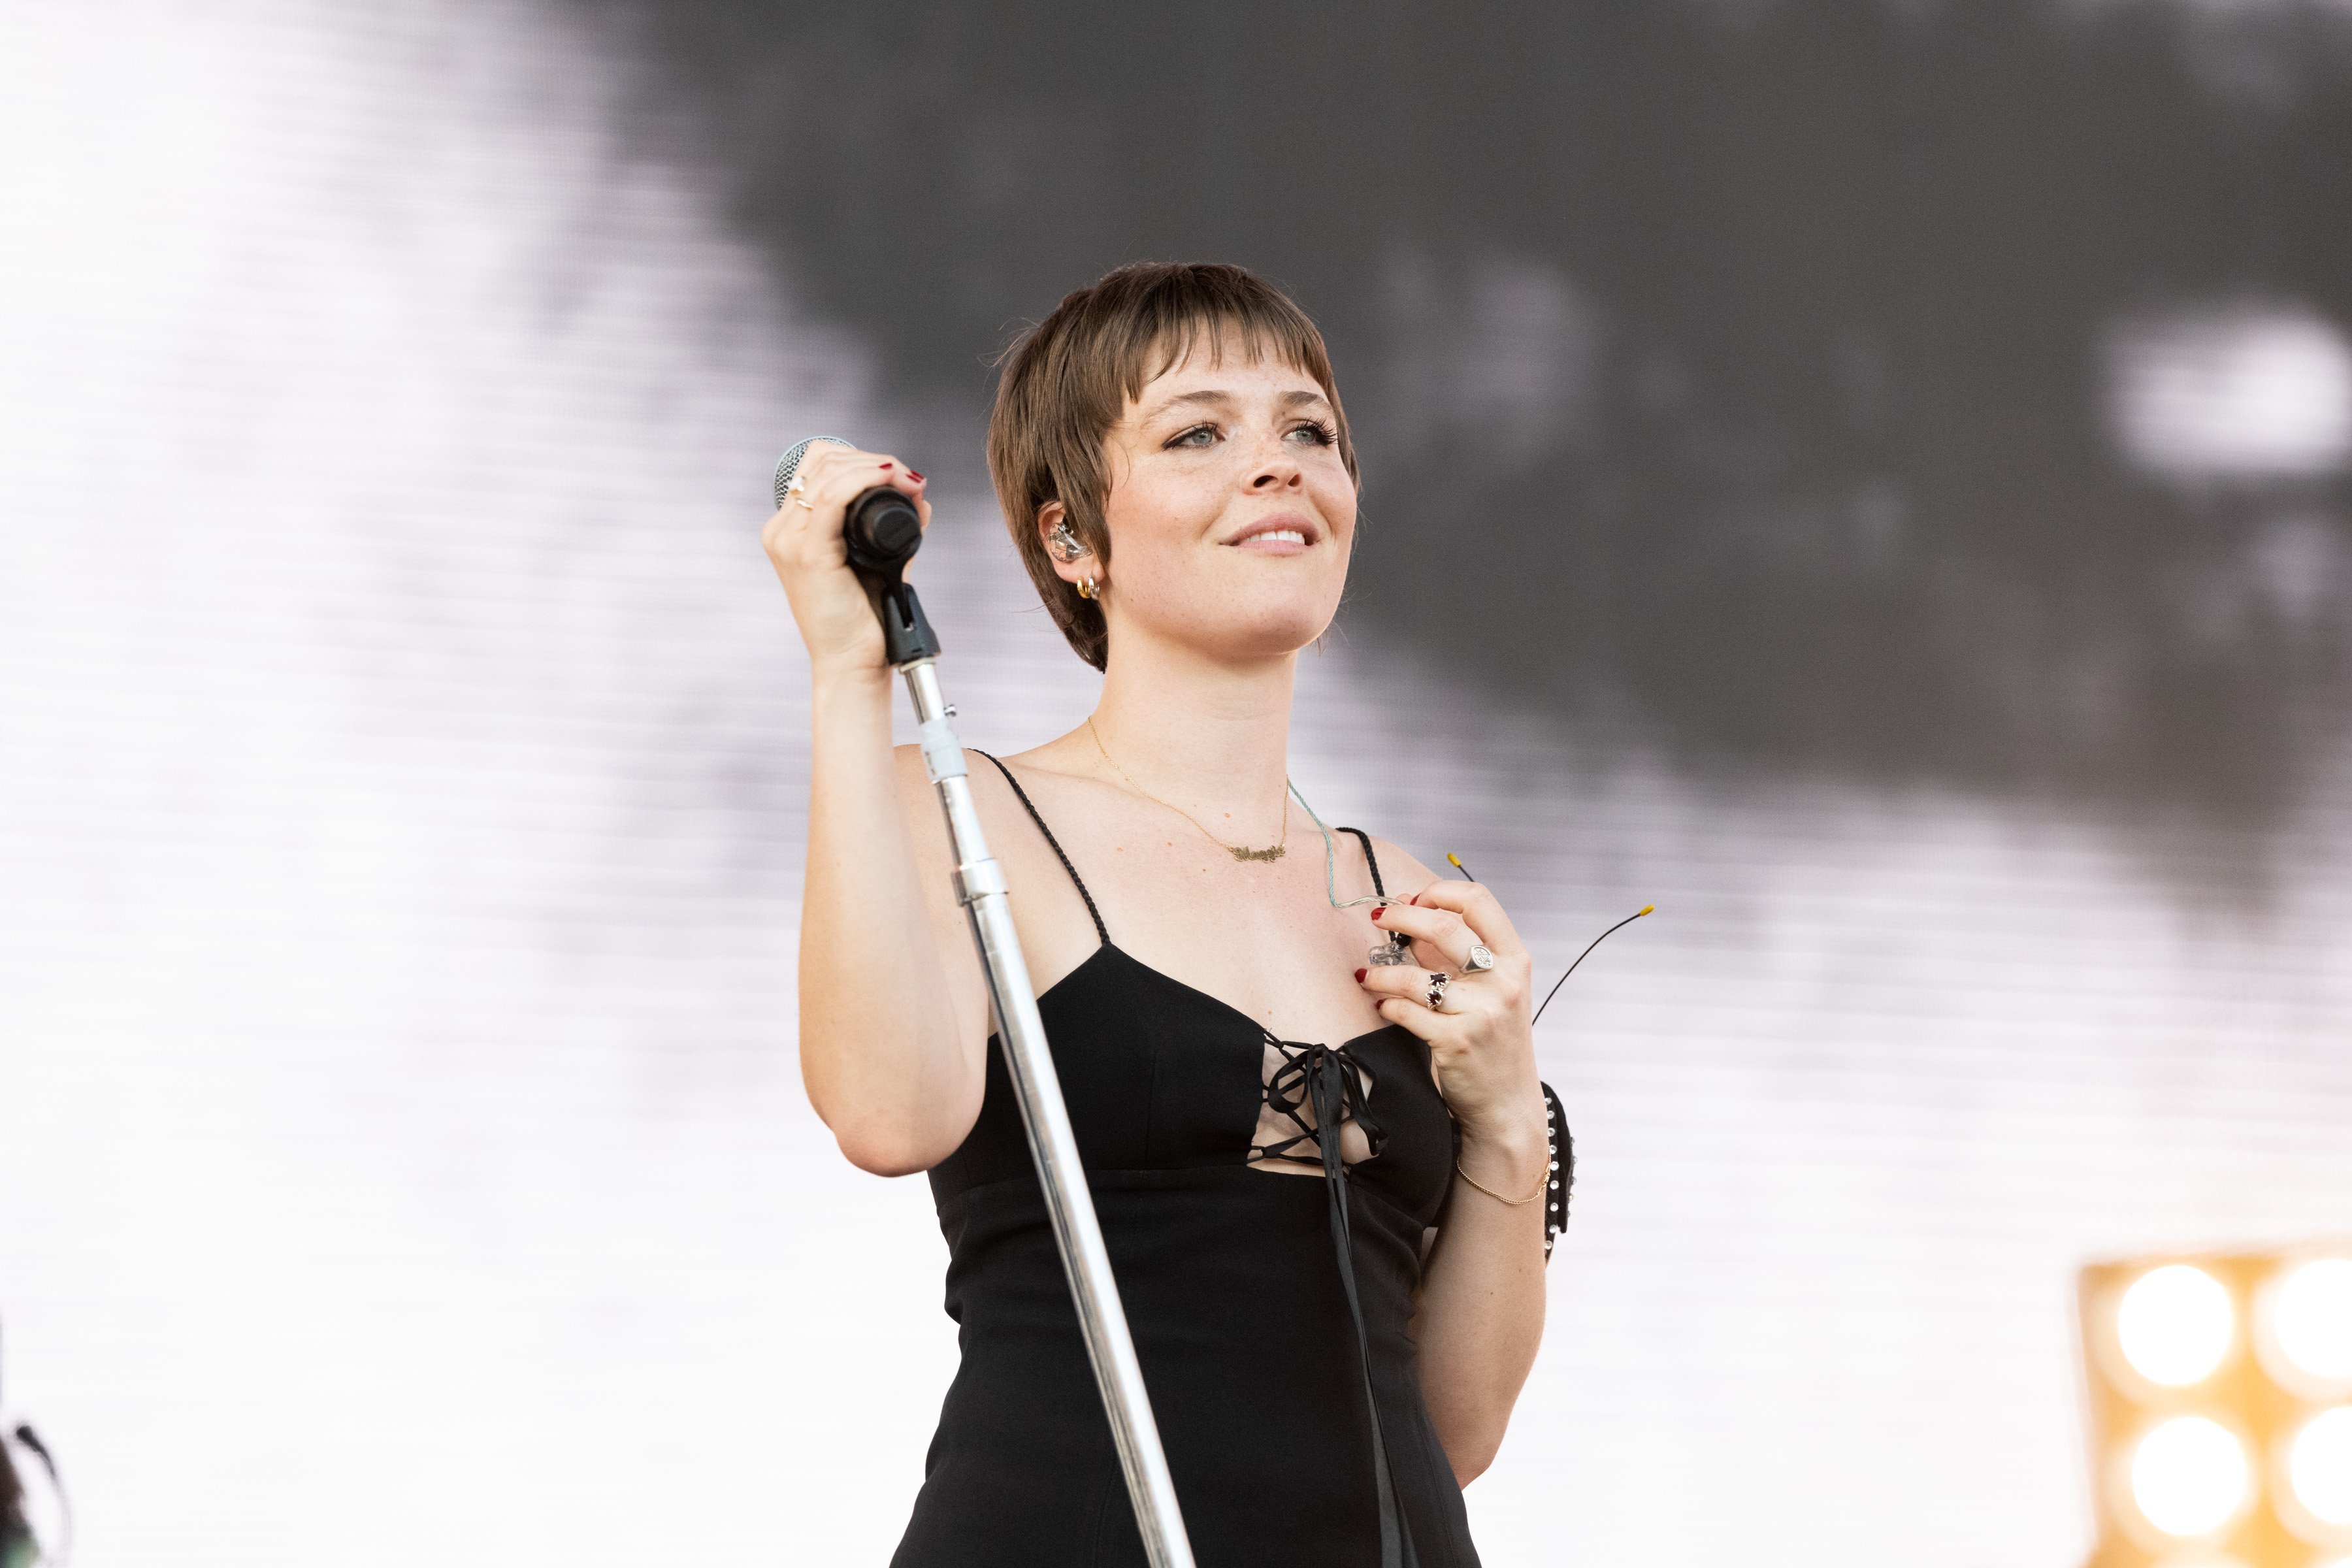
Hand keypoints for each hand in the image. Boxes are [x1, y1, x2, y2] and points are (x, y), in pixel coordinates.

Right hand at [761, 443, 929, 679]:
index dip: (857, 458)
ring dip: (875, 467)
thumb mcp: (878, 561)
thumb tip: (917, 493)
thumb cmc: (862, 621)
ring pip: (828, 473)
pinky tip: (891, 480)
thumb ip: (894, 527)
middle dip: (870, 460)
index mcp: (790, 530)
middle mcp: (782, 531)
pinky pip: (833, 498)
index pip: (816, 466)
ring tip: (909, 481)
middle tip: (909, 477)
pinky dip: (864, 480)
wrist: (852, 664)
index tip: (896, 473)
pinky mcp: (808, 553)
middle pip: (821, 461)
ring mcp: (789, 541)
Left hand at [1357, 882, 1544, 1145]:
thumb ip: (1459, 954)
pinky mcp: (1456, 1042)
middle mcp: (1503, 982)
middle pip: (1443, 928)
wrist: (1508, 1101)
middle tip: (1378, 919)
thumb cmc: (1495, 1040)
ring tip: (1368, 976)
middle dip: (1400, 917)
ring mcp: (1481, 1013)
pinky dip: (1386, 1005)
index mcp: (1515, 959)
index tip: (1414, 898)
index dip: (1440, 893)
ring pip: (1414, 976)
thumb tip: (1410, 913)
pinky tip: (1383, 1006)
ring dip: (1381, 973)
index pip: (1479, 901)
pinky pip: (1405, 1012)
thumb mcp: (1493, 989)